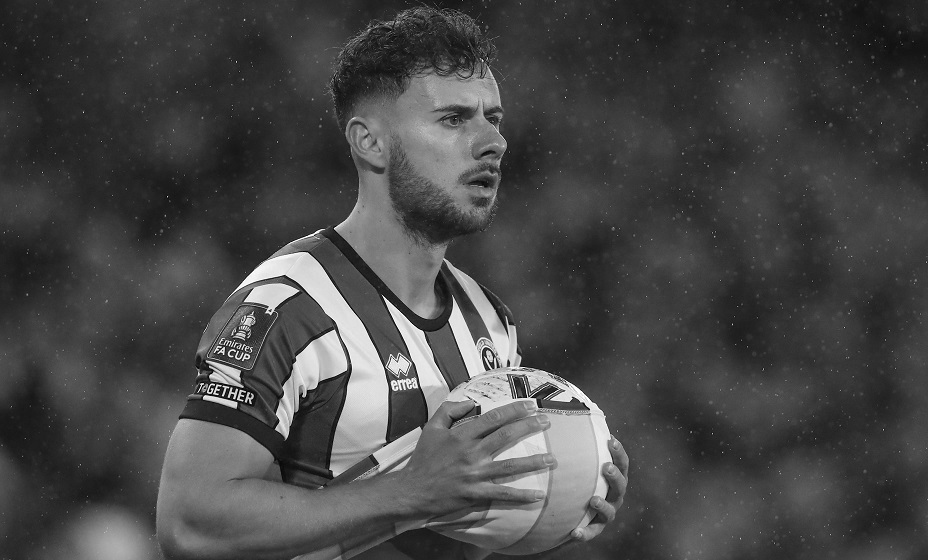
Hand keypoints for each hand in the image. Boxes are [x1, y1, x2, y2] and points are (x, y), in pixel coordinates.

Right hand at [397, 399, 553, 518]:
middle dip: (529, 427)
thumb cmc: (423, 459)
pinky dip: (521, 495)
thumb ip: (449, 410)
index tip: (530, 405)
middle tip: (547, 422)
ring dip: (533, 462)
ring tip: (552, 459)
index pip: (493, 418)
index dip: (514, 409)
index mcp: (462, 435)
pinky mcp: (475, 494)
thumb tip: (470, 402)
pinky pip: (503, 494)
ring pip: (510, 466)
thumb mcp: (431, 428)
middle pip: (506, 436)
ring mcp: (475, 474)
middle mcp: (471, 453)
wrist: (412, 490)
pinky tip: (539, 495)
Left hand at [569, 436, 628, 541]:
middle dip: (615, 476)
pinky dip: (585, 533)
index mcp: (613, 477)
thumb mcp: (578, 462)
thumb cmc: (576, 480)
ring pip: (610, 511)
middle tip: (606, 467)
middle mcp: (614, 495)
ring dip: (603, 504)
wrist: (568, 513)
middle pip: (621, 485)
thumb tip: (570, 412)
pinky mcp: (594, 529)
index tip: (610, 440)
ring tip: (592, 499)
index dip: (618, 452)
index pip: (622, 462)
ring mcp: (606, 513)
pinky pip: (591, 532)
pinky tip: (575, 532)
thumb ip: (578, 444)